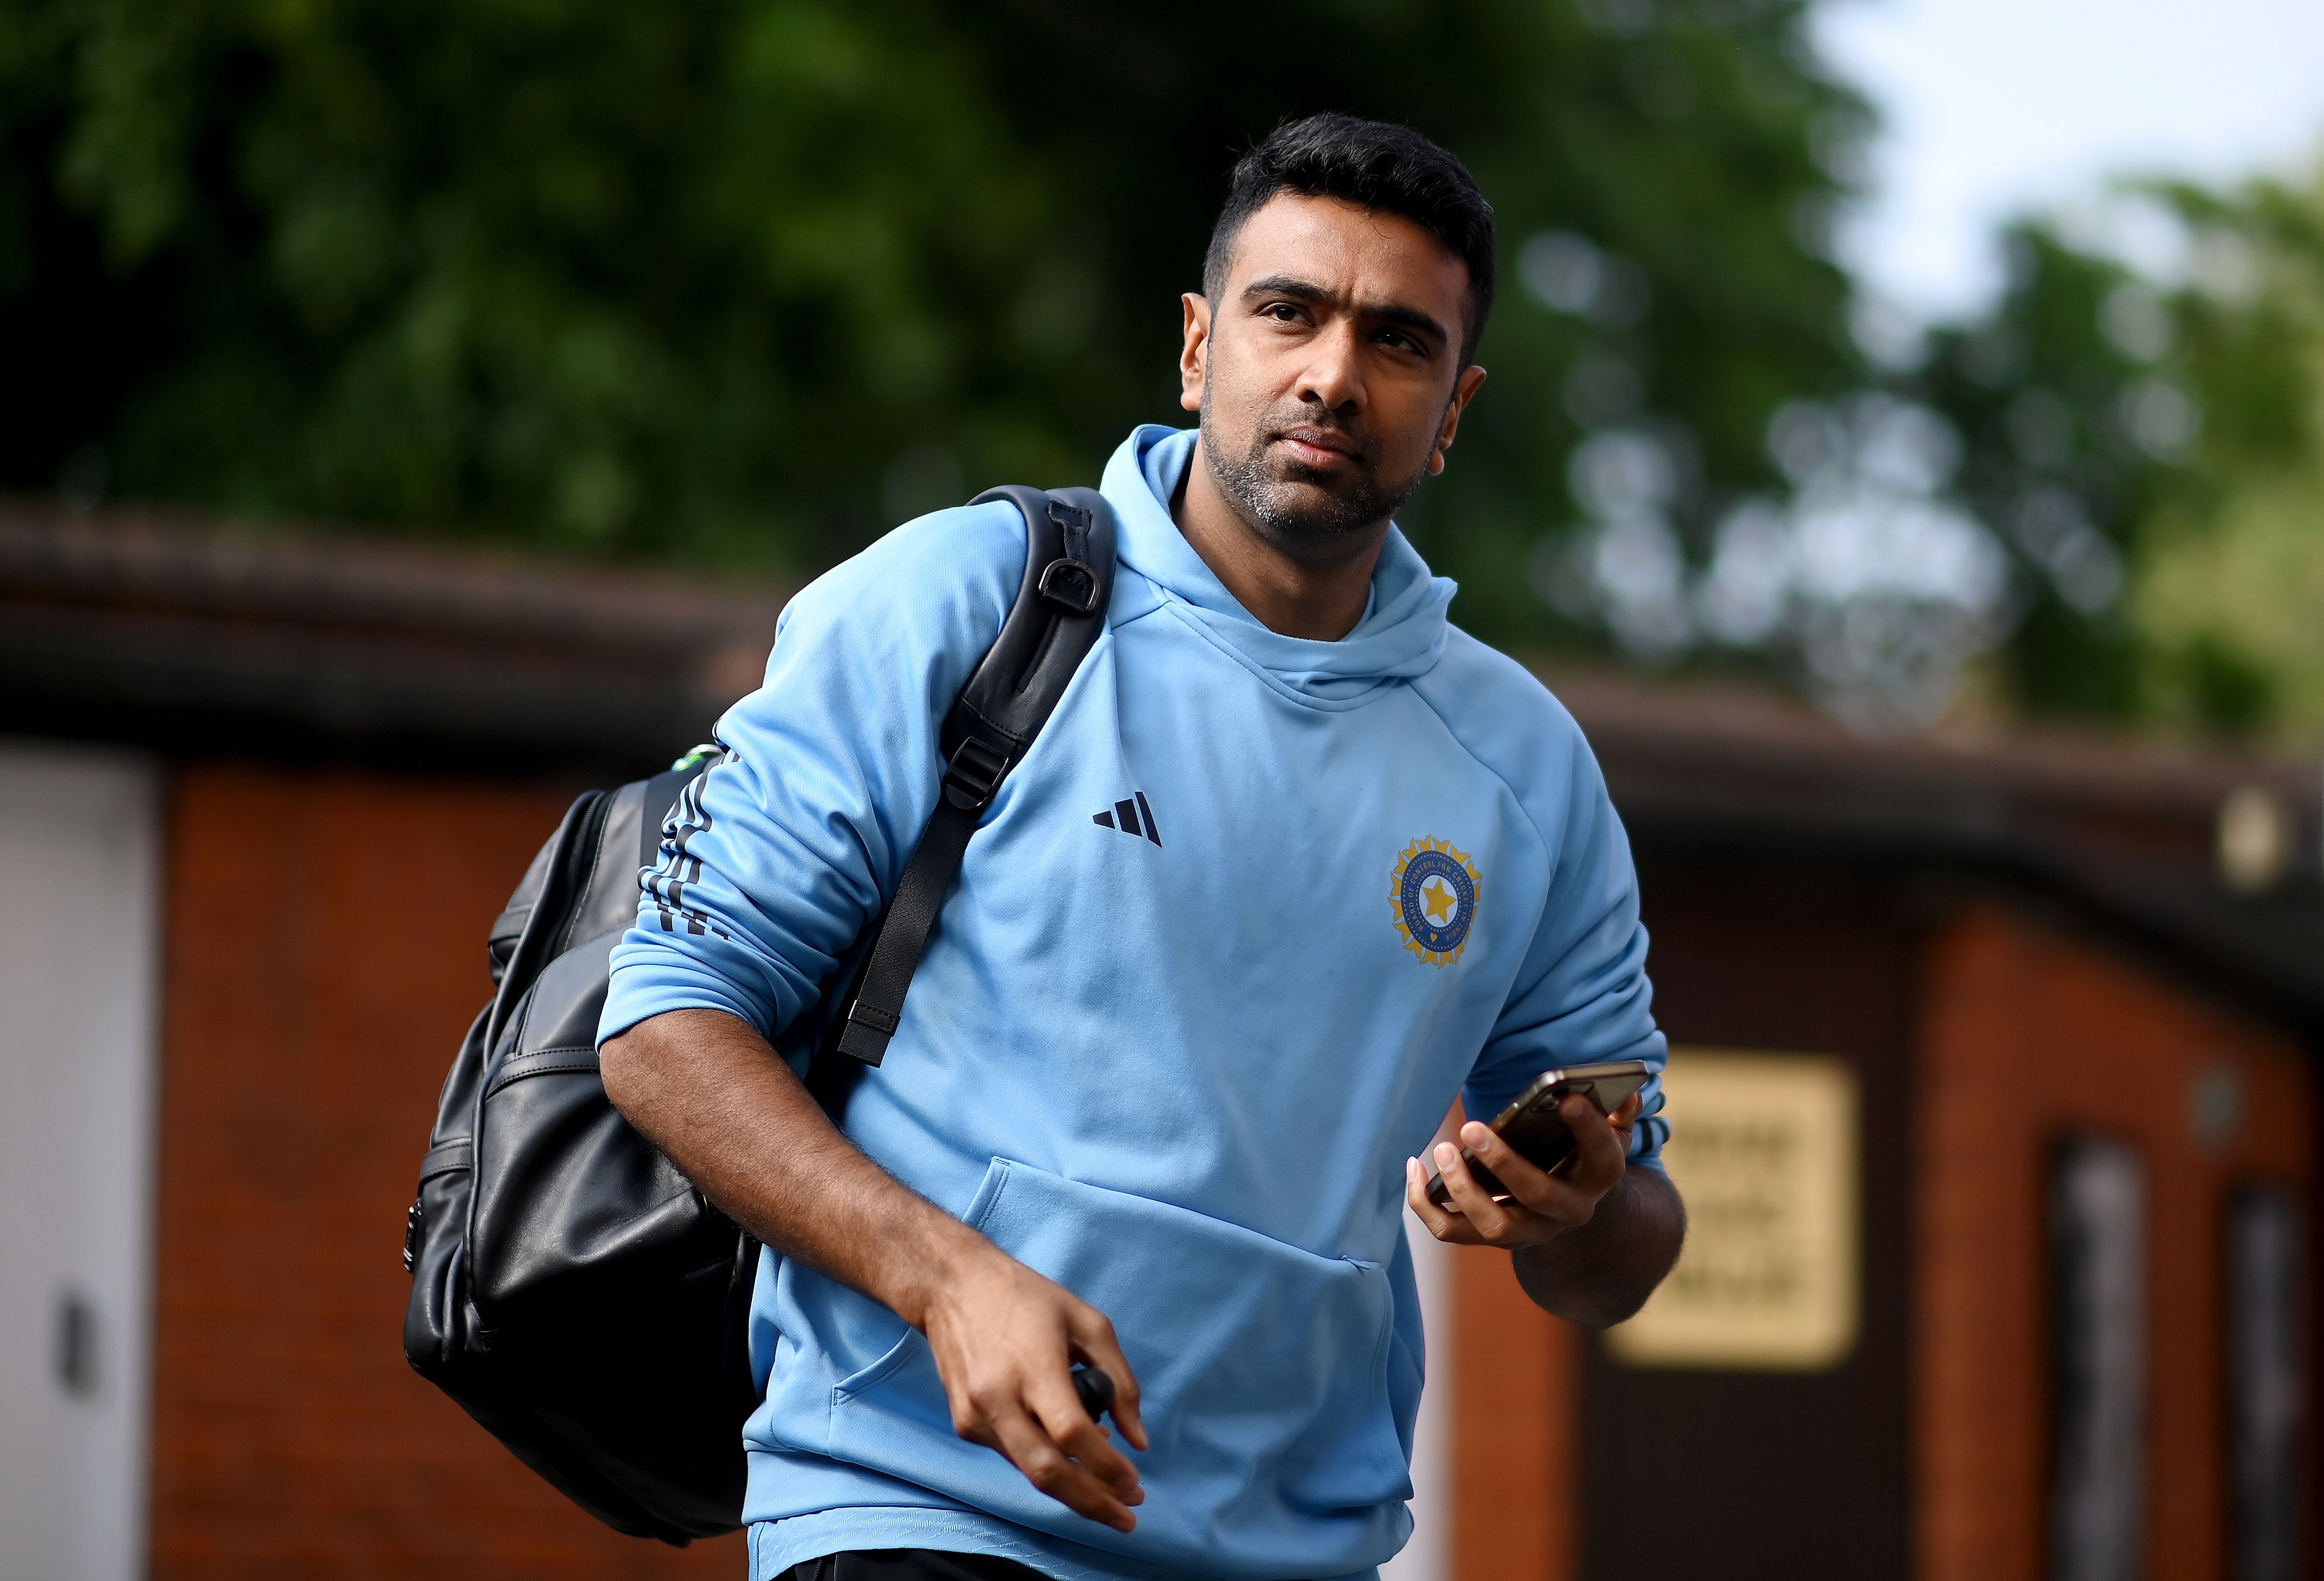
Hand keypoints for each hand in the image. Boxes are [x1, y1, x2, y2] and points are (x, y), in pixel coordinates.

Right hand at [916, 1241, 1149, 1530]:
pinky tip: (1070, 1456)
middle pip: (1047, 1471)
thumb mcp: (1088, 1322)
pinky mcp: (965, 1424)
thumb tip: (1138, 1440)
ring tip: (1110, 1490)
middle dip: (1092, 1503)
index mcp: (1032, 1366)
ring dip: (1073, 1489)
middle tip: (1128, 1516)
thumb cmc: (1026, 1298)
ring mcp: (976, 1415)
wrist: (951, 1286)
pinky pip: (1013, 1457)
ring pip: (1029, 1471)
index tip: (1135, 1485)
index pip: (1072, 1434)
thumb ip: (1119, 1381)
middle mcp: (997, 1398)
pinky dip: (1045, 1463)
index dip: (1107, 1468)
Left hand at [1405, 1091, 1640, 1248]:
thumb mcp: (1606, 1138)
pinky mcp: (1490, 1236)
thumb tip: (1628, 1092)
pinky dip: (1427, 1203)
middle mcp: (1567, 1212)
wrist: (1569, 1214)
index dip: (1588, 1127)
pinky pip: (1451, 1231)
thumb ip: (1616, 1116)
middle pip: (1537, 1194)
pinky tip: (1414, 1167)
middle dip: (1504, 1163)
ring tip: (1443, 1149)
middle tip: (1472, 1127)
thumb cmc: (1581, 1159)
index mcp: (1598, 1178)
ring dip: (1462, 1190)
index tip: (1567, 1097)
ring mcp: (1528, 1231)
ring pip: (1493, 1226)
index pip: (1600, 1154)